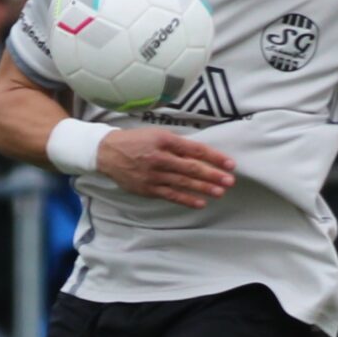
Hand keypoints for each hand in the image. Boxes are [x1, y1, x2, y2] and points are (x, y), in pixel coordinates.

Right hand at [97, 126, 236, 209]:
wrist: (107, 152)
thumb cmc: (136, 140)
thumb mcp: (156, 134)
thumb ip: (177, 143)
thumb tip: (201, 153)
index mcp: (164, 140)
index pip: (195, 150)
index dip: (214, 157)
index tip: (230, 164)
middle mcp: (159, 157)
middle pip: (191, 168)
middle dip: (212, 175)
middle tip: (230, 181)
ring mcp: (153, 175)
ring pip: (183, 183)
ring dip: (203, 189)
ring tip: (220, 192)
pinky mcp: (147, 188)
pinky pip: (171, 195)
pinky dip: (186, 200)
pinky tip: (200, 202)